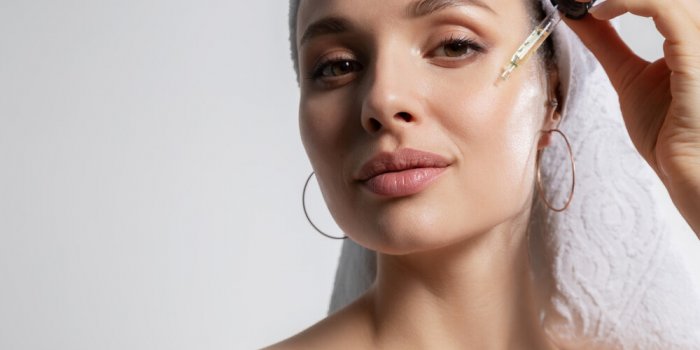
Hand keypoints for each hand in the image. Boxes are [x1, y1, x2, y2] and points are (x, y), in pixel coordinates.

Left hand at [562, 0, 699, 235]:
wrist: (686, 168)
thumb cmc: (667, 133)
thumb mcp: (628, 76)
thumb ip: (608, 43)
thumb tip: (580, 19)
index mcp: (690, 39)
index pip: (661, 0)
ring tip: (584, 4)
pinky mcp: (696, 55)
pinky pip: (666, 12)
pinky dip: (630, 3)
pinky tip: (601, 12)